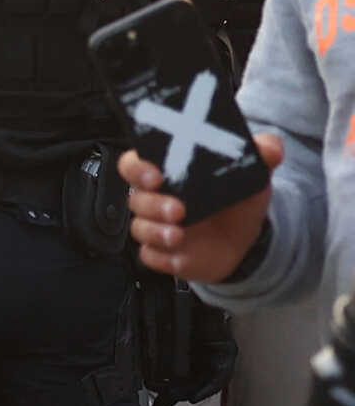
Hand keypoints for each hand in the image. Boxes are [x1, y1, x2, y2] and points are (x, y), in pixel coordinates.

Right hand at [121, 133, 283, 280]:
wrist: (245, 238)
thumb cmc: (236, 200)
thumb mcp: (252, 172)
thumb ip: (261, 153)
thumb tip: (270, 147)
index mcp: (167, 173)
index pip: (134, 164)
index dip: (138, 168)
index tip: (156, 175)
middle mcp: (155, 199)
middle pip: (136, 198)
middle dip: (153, 204)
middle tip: (178, 209)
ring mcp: (156, 227)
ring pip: (139, 229)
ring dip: (156, 232)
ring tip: (178, 236)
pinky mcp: (161, 253)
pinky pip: (150, 256)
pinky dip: (162, 257)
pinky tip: (179, 256)